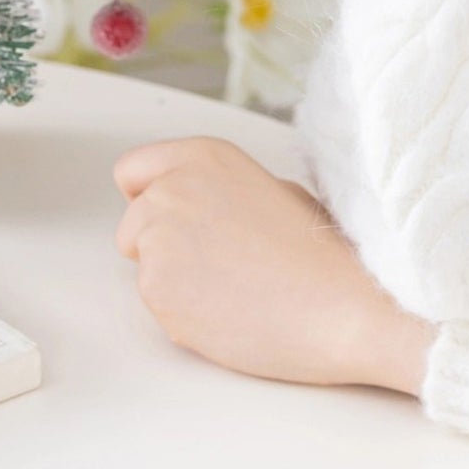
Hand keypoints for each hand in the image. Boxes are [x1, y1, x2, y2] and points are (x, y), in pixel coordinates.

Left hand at [112, 135, 434, 393]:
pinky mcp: (156, 288)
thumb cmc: (316, 252)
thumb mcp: (273, 190)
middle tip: (216, 261)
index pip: (132, 170)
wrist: (335, 304)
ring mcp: (159, 237)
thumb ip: (220, 189)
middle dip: (162, 244)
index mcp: (203, 155)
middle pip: (133, 224)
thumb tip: (203, 206)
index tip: (177, 217)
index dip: (150, 197)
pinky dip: (181, 312)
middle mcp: (172, 187)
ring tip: (230, 286)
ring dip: (174, 281)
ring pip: (144, 267)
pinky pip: (155, 304)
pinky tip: (226, 309)